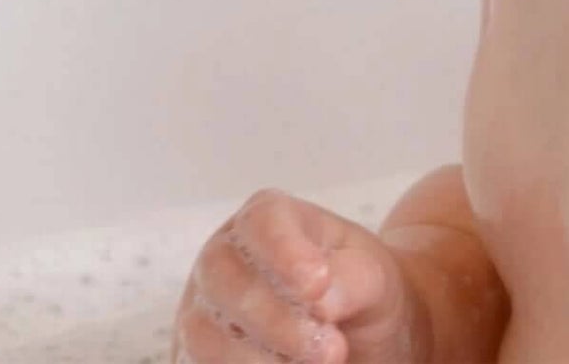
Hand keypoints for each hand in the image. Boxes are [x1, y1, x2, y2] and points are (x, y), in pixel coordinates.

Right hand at [171, 187, 423, 363]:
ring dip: (258, 358)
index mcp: (267, 218)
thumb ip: (350, 279)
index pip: (261, 221)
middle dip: (277, 320)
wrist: (352, 331)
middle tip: (331, 349)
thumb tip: (321, 301)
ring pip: (203, 331)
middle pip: (224, 278)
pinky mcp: (197, 351)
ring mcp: (204, 306)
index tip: (318, 283)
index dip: (284, 251)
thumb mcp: (371, 276)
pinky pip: (202, 363)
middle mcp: (225, 256)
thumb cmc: (354, 290)